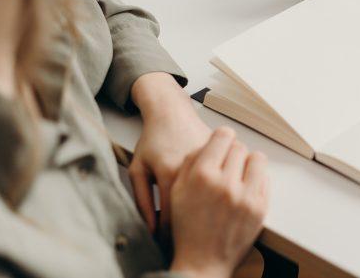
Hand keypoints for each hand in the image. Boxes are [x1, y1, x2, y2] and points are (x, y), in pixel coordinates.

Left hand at [128, 72, 211, 236]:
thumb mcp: (138, 168)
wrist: (172, 112)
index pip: (171, 219)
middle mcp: (194, 169)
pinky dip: (215, 195)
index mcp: (170, 174)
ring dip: (206, 214)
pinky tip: (208, 205)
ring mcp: (210, 163)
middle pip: (194, 213)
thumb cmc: (153, 140)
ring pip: (212, 198)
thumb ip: (141, 200)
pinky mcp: (221, 158)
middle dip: (189, 231)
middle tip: (184, 241)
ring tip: (198, 226)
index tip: (167, 248)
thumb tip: (150, 230)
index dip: (168, 238)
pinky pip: (221, 182)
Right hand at [169, 127, 268, 277]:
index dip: (222, 137)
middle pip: (239, 146)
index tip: (221, 141)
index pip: (224, 135)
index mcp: (202, 175)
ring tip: (238, 172)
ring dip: (248, 162)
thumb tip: (209, 142)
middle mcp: (225, 183)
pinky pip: (265, 178)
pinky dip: (256, 179)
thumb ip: (191, 161)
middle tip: (226, 162)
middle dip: (233, 152)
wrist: (202, 262)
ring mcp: (245, 196)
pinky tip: (245, 187)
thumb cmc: (187, 227)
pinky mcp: (260, 208)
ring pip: (257, 158)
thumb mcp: (177, 190)